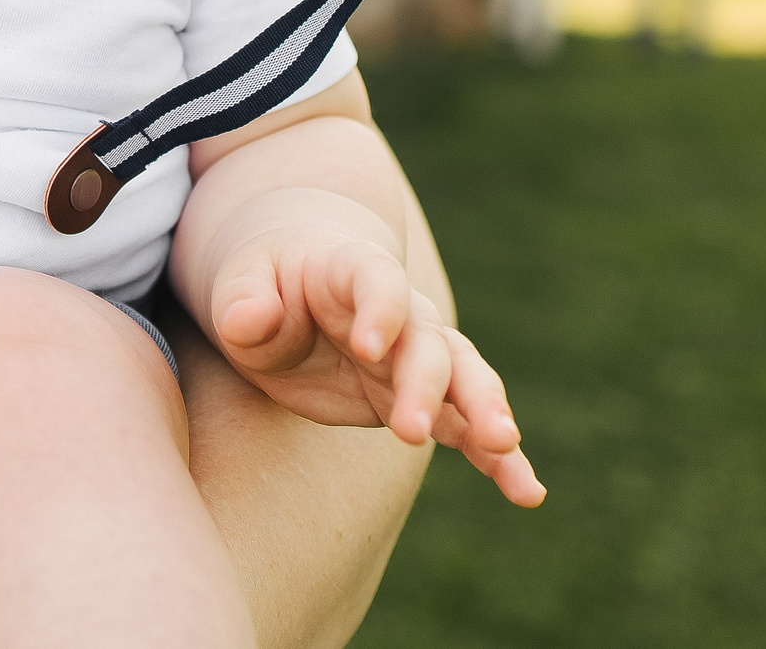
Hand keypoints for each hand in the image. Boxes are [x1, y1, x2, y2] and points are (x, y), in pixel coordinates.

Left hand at [203, 188, 543, 505]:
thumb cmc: (265, 284)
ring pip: (467, 381)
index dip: (379, 311)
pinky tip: (527, 492)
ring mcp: (420, 358)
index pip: (379, 284)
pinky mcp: (425, 401)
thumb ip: (243, 302)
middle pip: (427, 343)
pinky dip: (500, 459)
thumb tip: (246, 321)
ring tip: (504, 451)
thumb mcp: (239, 285)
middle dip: (425, 385)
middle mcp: (403, 314)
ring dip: (485, 415)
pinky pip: (469, 427)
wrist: (299, 287)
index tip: (368, 347)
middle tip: (411, 431)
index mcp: (355, 272)